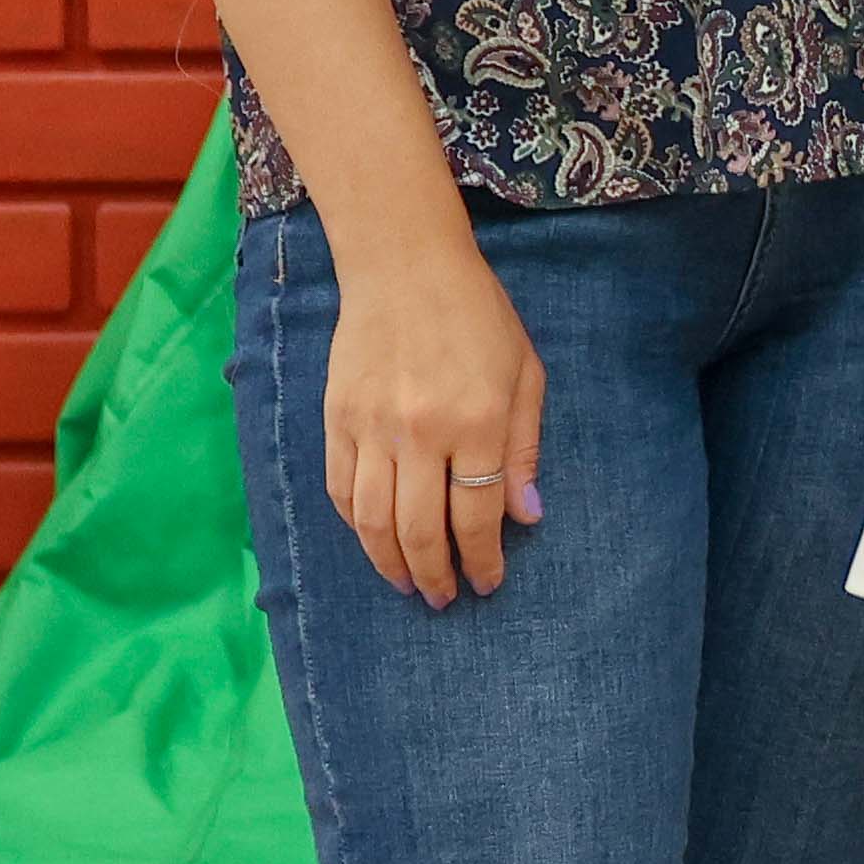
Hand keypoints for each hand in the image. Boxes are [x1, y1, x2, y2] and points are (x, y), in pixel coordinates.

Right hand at [320, 229, 547, 605]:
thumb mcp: (526, 374)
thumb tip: (527, 516)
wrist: (404, 265)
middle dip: (436, 575)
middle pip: (421, 530)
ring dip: (390, 563)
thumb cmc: (478, 316)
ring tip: (408, 584)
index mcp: (477, 421)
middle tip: (446, 598)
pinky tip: (374, 540)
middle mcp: (421, 431)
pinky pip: (339, 489)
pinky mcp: (336, 419)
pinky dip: (355, 525)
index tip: (488, 582)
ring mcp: (371, 427)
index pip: (478, 515)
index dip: (483, 558)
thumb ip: (524, 448)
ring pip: (371, 521)